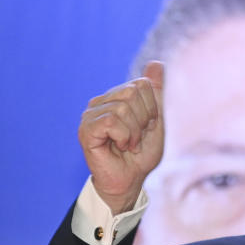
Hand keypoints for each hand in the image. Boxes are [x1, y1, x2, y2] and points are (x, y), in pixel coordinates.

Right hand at [78, 61, 163, 214]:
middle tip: (137, 137)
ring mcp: (91, 114)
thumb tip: (156, 63)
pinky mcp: (86, 129)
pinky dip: (123, 136)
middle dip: (143, 119)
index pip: (142, 83)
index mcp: (118, 96)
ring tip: (128, 144)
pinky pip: (112, 121)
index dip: (152, 107)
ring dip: (134, 131)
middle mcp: (102, 101)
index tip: (147, 126)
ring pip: (123, 107)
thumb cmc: (143, 152)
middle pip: (133, 92)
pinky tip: (119, 146)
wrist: (131, 180)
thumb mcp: (158, 119)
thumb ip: (158, 91)